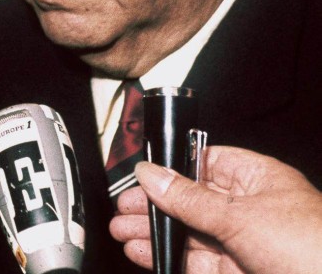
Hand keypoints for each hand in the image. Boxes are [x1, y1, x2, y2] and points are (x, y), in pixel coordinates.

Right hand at [109, 146, 321, 273]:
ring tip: (122, 232)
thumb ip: (190, 198)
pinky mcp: (236, 272)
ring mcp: (243, 244)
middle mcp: (250, 209)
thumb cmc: (314, 248)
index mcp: (258, 179)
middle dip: (154, 204)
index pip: (204, 163)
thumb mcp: (241, 216)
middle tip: (122, 208)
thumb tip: (152, 174)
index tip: (140, 174)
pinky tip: (143, 252)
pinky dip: (165, 256)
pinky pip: (193, 260)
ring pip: (188, 233)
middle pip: (190, 200)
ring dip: (153, 232)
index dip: (171, 167)